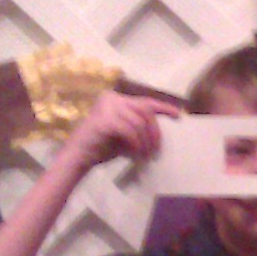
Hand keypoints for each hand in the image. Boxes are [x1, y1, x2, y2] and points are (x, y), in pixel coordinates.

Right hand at [61, 89, 180, 173]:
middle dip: (155, 131)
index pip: (144, 101)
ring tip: (146, 155)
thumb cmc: (101, 147)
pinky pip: (130, 131)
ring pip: (139, 122)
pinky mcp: (104, 120)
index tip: (178, 115)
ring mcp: (107, 107)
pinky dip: (136, 143)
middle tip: (156, 149)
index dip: (163, 107)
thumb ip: (139, 127)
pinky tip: (135, 154)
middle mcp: (111, 98)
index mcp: (115, 98)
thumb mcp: (125, 134)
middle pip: (145, 110)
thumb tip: (161, 130)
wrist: (78, 157)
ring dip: (146, 141)